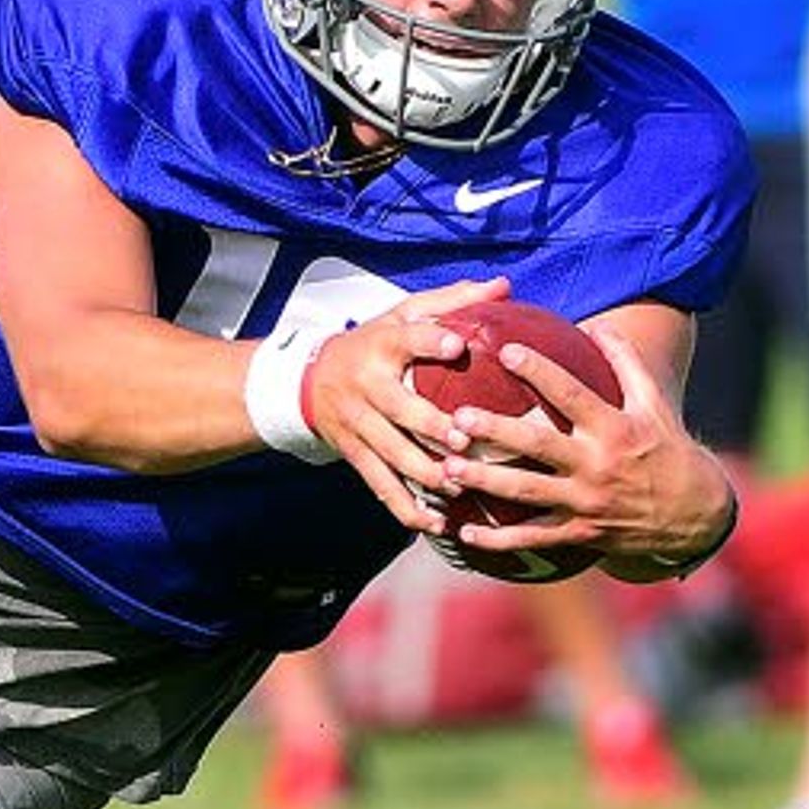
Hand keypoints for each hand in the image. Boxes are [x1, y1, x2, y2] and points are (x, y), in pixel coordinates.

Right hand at [290, 276, 518, 535]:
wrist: (305, 382)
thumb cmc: (372, 343)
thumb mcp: (401, 315)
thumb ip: (452, 302)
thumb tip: (503, 286)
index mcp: (382, 346)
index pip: (407, 340)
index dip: (429, 342)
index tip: (455, 345)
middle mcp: (367, 386)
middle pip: (401, 409)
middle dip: (434, 427)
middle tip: (467, 439)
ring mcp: (359, 425)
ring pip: (393, 454)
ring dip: (427, 473)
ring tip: (460, 484)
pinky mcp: (355, 455)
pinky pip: (381, 486)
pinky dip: (408, 508)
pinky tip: (437, 523)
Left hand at [429, 319, 738, 574]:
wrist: (696, 515)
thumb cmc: (668, 450)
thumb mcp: (655, 405)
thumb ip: (626, 363)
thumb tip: (595, 325)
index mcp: (615, 428)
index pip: (572, 394)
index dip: (539, 371)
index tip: (505, 350)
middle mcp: (598, 465)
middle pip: (538, 446)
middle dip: (495, 430)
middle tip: (457, 416)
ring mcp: (586, 503)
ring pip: (528, 493)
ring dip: (485, 483)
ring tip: (446, 468)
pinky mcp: (580, 533)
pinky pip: (534, 538)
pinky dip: (498, 539)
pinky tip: (463, 531)